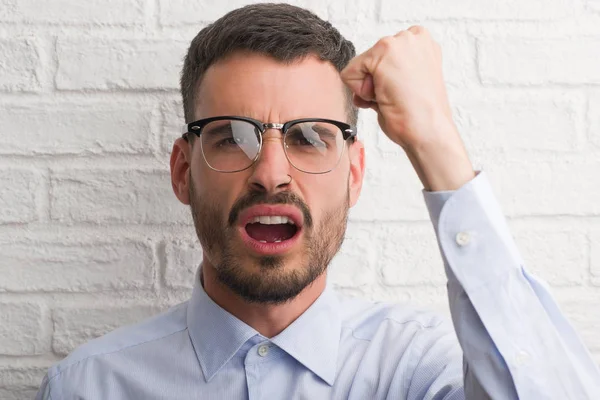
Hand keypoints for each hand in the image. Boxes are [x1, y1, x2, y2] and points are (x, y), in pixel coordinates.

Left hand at [340, 26, 474, 190]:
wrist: (428, 131)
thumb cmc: (420, 116)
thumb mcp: (408, 85)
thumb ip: (389, 75)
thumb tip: (363, 85)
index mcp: (422, 44)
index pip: (383, 59)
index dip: (386, 80)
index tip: (404, 92)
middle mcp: (412, 37)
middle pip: (370, 61)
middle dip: (376, 82)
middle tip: (398, 96)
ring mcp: (398, 41)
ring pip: (359, 66)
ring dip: (369, 87)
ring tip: (393, 96)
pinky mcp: (383, 50)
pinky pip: (349, 74)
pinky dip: (360, 91)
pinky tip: (383, 96)